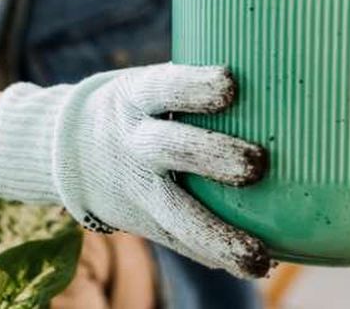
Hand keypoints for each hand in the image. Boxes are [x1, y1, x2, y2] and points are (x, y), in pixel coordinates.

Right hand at [0, 63, 270, 277]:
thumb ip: (195, 91)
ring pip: (176, 214)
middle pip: (171, 148)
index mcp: (136, 98)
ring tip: (258, 257)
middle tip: (257, 164)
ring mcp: (136, 188)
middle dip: (214, 156)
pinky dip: (213, 255)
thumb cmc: (138, 109)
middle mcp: (134, 141)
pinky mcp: (143, 222)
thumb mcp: (150, 87)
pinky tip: (250, 265)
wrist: (70, 149)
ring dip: (218, 235)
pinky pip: (179, 242)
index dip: (195, 86)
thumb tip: (279, 87)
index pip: (164, 86)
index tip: (230, 84)